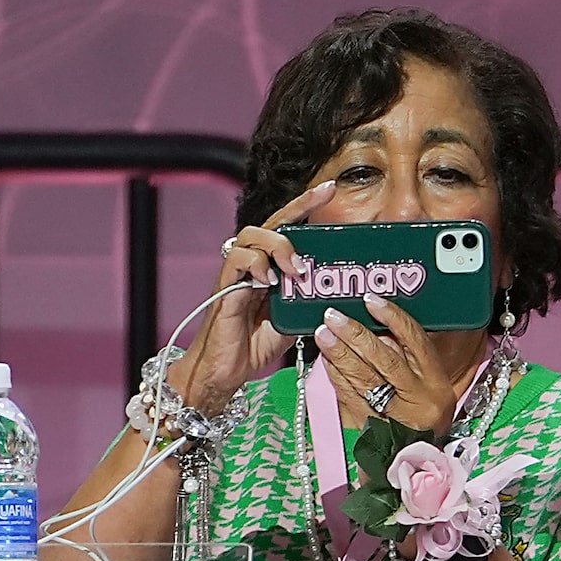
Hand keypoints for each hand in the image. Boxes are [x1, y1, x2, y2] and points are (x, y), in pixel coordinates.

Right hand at [171, 182, 332, 415]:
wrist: (225, 371)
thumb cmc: (253, 345)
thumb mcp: (291, 320)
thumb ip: (307, 301)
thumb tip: (336, 295)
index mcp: (268, 267)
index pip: (286, 227)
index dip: (305, 205)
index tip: (329, 189)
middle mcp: (250, 265)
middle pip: (268, 223)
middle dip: (294, 216)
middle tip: (309, 250)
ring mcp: (235, 274)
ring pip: (250, 236)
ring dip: (276, 247)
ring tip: (293, 272)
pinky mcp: (224, 288)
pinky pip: (236, 260)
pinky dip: (255, 264)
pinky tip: (267, 281)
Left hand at [314, 296, 466, 435]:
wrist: (417, 463)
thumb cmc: (423, 416)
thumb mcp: (428, 386)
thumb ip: (407, 357)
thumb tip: (377, 329)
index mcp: (436, 383)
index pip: (416, 342)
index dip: (393, 318)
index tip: (370, 300)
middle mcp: (419, 400)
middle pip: (385, 361)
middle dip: (356, 335)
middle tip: (334, 317)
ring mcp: (396, 418)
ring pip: (364, 380)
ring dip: (340, 354)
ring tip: (323, 333)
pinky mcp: (374, 431)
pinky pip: (351, 399)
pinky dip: (337, 377)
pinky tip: (326, 361)